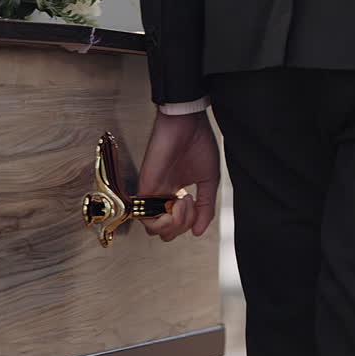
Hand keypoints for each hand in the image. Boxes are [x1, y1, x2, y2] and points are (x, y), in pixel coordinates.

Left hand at [138, 110, 220, 240]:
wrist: (188, 123)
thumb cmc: (198, 143)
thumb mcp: (209, 181)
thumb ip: (206, 207)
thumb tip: (199, 231)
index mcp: (176, 193)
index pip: (176, 225)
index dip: (190, 224)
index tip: (198, 205)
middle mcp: (163, 196)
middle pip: (164, 232)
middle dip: (182, 228)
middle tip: (192, 208)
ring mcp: (153, 193)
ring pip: (154, 229)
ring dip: (175, 225)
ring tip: (186, 204)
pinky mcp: (146, 187)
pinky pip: (147, 217)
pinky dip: (166, 219)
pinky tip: (180, 202)